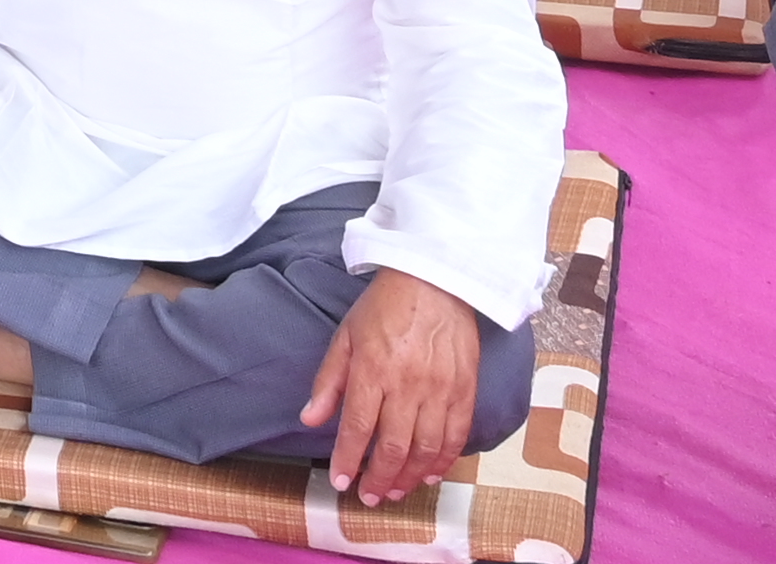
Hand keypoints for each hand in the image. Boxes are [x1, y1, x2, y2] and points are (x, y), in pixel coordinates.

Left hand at [299, 269, 488, 503]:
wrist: (436, 279)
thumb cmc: (385, 306)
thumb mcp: (346, 336)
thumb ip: (329, 380)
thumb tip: (309, 418)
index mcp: (373, 369)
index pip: (358, 427)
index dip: (349, 459)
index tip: (340, 480)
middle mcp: (408, 384)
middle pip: (394, 446)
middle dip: (379, 478)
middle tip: (369, 496)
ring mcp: (440, 389)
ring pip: (426, 449)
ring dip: (410, 477)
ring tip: (394, 491)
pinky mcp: (466, 390)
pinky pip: (456, 436)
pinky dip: (444, 461)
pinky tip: (430, 474)